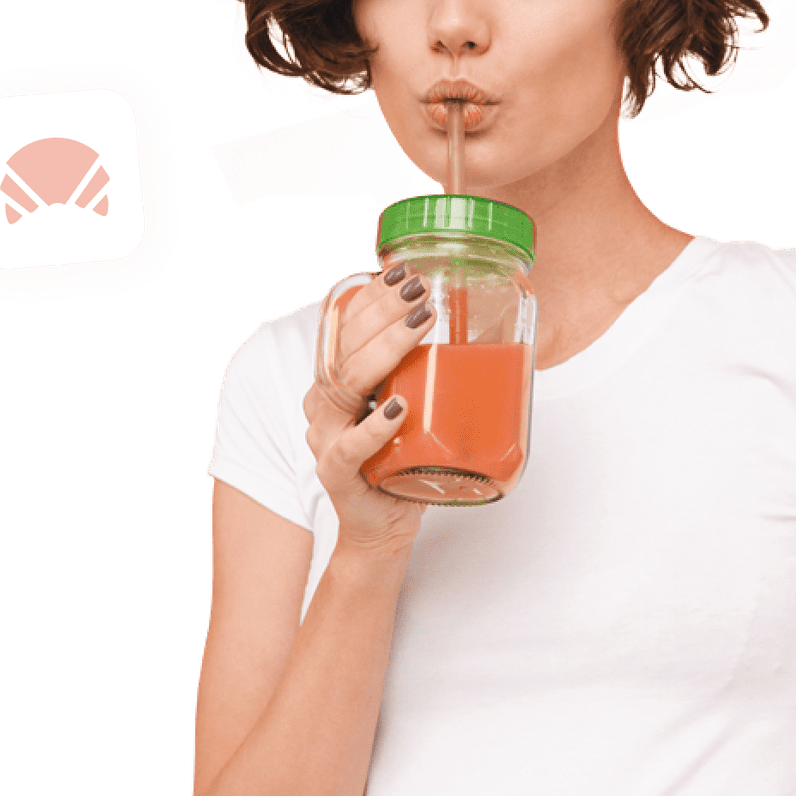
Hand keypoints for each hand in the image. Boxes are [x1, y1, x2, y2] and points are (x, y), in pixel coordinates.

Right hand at [302, 265, 432, 551]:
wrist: (382, 524)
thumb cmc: (399, 458)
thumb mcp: (411, 402)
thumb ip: (422, 367)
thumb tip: (472, 322)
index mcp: (335, 380)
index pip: (343, 326)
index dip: (370, 296)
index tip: (401, 272)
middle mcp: (323, 403)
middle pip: (345, 347)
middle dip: (382, 312)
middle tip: (419, 290)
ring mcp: (326, 438)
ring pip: (344, 386)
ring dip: (383, 351)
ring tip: (419, 327)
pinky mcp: (337, 474)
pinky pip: (348, 448)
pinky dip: (373, 427)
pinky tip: (398, 407)